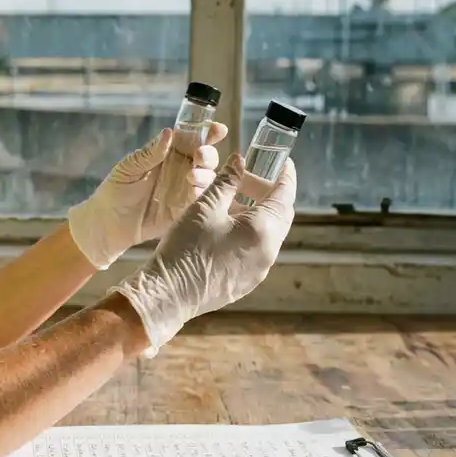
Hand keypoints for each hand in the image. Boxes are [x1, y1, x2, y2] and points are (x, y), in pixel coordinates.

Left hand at [66, 123, 227, 269]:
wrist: (108, 224)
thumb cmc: (115, 191)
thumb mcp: (128, 168)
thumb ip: (150, 153)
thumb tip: (168, 132)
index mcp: (167, 153)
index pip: (190, 138)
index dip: (207, 133)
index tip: (218, 129)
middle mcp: (180, 168)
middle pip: (204, 157)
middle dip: (208, 153)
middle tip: (200, 154)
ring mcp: (184, 189)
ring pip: (207, 177)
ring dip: (205, 173)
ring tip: (192, 175)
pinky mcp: (185, 209)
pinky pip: (201, 199)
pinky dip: (203, 192)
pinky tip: (195, 190)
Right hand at [111, 153, 296, 355]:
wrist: (169, 294)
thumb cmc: (186, 248)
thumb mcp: (204, 207)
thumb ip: (226, 181)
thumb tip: (239, 162)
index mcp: (263, 230)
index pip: (286, 194)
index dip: (285, 175)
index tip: (282, 162)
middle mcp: (269, 251)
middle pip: (280, 215)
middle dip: (267, 193)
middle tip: (247, 179)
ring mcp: (260, 270)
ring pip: (268, 234)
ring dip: (256, 215)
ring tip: (230, 203)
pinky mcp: (247, 282)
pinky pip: (257, 251)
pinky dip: (249, 234)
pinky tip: (225, 229)